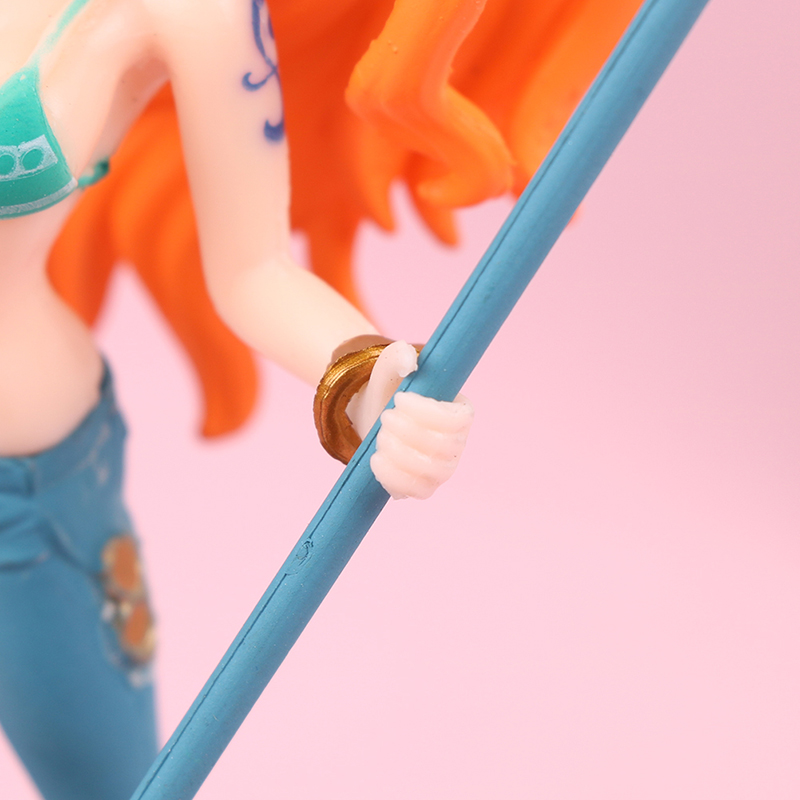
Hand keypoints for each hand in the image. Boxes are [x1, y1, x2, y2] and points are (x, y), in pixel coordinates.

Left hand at [347, 342, 473, 499]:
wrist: (374, 417)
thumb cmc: (390, 390)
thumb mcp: (390, 366)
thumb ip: (397, 356)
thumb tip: (407, 359)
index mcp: (459, 411)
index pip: (459, 420)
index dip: (428, 413)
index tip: (400, 399)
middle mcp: (457, 443)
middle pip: (445, 447)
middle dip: (408, 432)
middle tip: (385, 417)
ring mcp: (442, 468)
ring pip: (433, 472)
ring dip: (400, 454)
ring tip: (379, 438)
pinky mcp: (424, 486)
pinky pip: (418, 491)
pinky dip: (394, 478)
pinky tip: (376, 460)